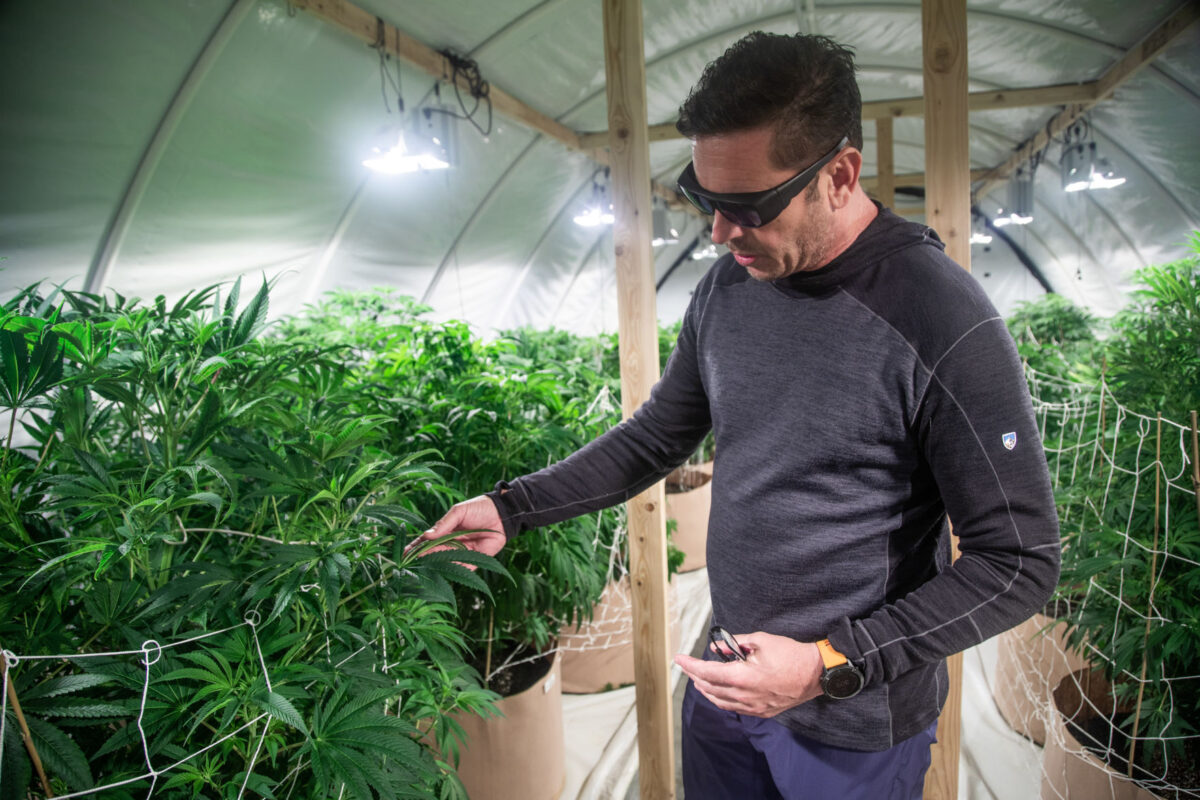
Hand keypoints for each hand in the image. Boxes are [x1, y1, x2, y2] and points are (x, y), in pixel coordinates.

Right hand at [402, 495, 506, 565]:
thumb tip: (426, 535)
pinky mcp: (476, 559)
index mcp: (445, 532)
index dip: (416, 547)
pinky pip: (463, 567)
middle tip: (410, 564)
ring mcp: (463, 552)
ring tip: (422, 570)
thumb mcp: (458, 512)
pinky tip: (443, 573)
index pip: (427, 541)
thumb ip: (443, 524)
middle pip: (434, 554)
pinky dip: (454, 570)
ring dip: (435, 567)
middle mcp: (452, 544)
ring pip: (446, 562)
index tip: (404, 553)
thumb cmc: (479, 508)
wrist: (502, 513)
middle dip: (422, 559)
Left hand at [673, 631, 823, 716]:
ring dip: (706, 690)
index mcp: (742, 677)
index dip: (689, 665)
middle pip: (710, 688)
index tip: (678, 659)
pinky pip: (733, 708)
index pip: (707, 672)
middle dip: (695, 676)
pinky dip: (720, 699)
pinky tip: (718, 693)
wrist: (815, 674)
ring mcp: (753, 706)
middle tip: (688, 666)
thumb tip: (717, 648)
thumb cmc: (790, 655)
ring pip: (720, 701)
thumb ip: (734, 644)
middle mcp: (744, 695)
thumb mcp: (760, 640)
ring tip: (698, 680)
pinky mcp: (761, 711)